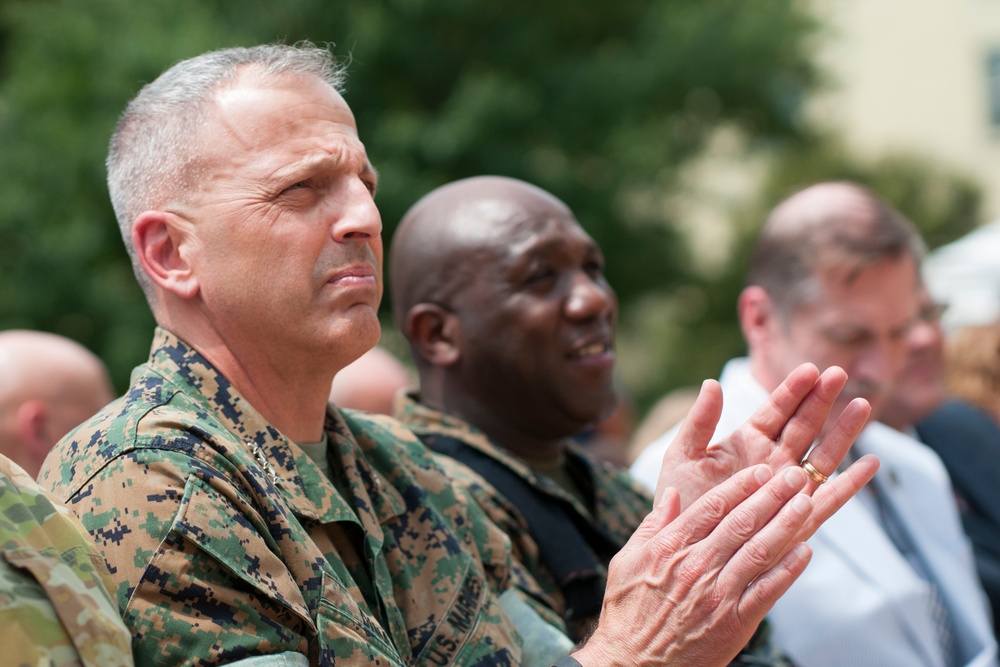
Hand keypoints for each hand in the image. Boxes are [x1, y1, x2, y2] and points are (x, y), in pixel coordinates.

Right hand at [573, 465, 816, 666]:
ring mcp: (717, 594)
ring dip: (786, 524)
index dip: (741, 485)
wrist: (634, 665)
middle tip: (794, 476)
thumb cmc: (628, 612)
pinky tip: (805, 551)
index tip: (761, 471)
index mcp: (669, 547)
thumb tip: (670, 494)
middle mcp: (696, 566)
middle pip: (741, 522)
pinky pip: (768, 591)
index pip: (712, 506)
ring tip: (806, 502)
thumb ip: (651, 525)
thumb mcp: (626, 561)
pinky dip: (789, 570)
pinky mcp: (735, 623)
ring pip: (760, 551)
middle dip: (772, 495)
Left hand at [654, 363, 872, 511]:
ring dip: (844, 431)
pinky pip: (830, 499)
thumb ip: (699, 422)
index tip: (810, 370)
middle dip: (822, 400)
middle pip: (805, 426)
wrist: (685, 549)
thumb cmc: (680, 501)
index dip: (792, 390)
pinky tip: (872, 463)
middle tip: (839, 374)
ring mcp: (788, 488)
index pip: (775, 410)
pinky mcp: (797, 517)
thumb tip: (712, 383)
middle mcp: (773, 462)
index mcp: (747, 442)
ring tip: (862, 404)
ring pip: (823, 455)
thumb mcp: (684, 457)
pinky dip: (851, 483)